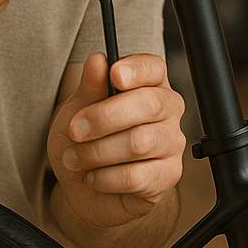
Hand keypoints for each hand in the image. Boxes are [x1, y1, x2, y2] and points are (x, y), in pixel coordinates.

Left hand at [48, 52, 184, 229]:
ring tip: (75, 157)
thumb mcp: (78, 109)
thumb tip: (98, 60)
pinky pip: (136, 176)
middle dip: (103, 117)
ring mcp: (172, 143)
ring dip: (97, 152)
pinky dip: (104, 178)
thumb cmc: (86, 140)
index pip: (154, 68)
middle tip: (75, 129)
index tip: (114, 75)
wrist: (85, 187)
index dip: (136, 70)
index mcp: (150, 84)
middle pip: (148, 104)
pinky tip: (94, 176)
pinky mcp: (167, 176)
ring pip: (139, 143)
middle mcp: (168, 110)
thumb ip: (90, 86)